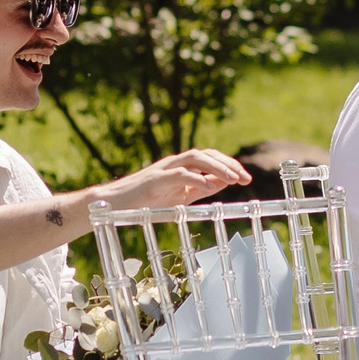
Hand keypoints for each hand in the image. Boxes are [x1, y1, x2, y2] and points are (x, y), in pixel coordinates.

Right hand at [95, 149, 248, 212]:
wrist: (113, 204)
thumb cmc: (144, 202)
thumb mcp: (178, 196)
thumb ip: (199, 189)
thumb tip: (222, 183)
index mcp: (180, 167)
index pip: (209, 158)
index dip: (229, 165)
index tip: (245, 178)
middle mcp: (174, 163)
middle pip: (205, 154)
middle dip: (228, 164)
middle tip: (245, 178)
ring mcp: (164, 169)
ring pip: (195, 158)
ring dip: (217, 167)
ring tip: (234, 179)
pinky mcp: (155, 179)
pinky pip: (180, 174)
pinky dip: (198, 179)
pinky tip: (211, 187)